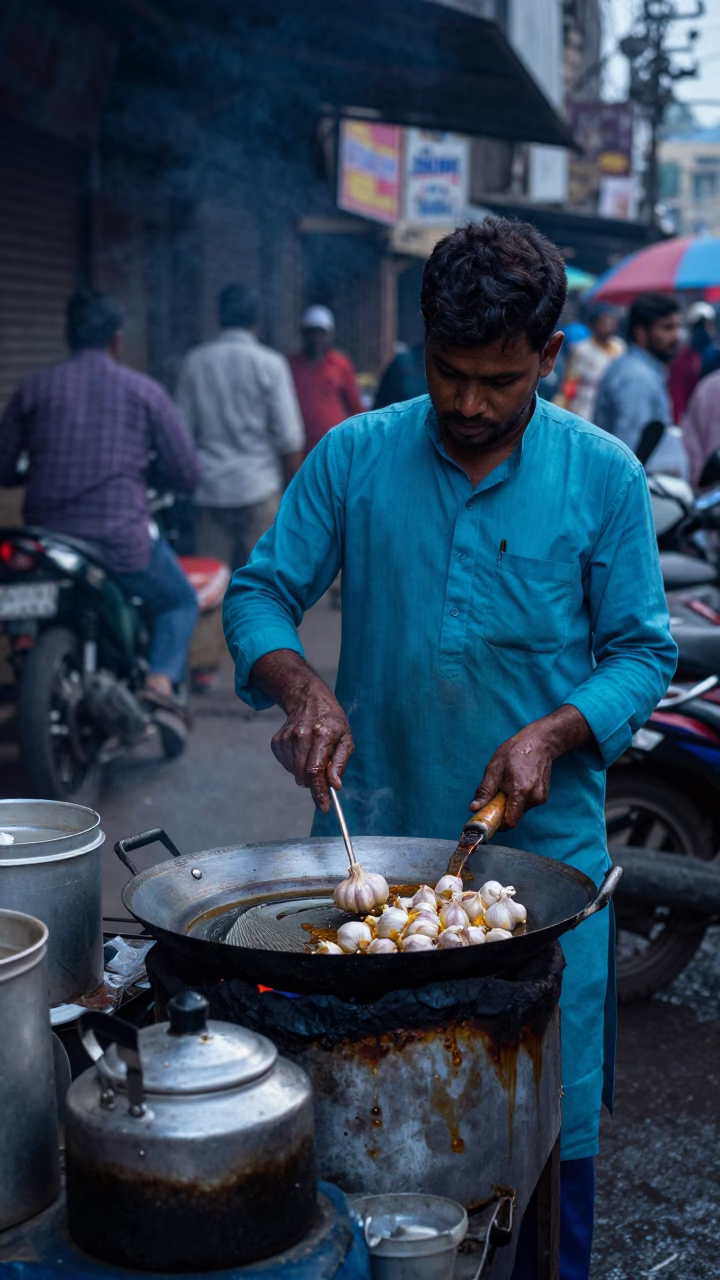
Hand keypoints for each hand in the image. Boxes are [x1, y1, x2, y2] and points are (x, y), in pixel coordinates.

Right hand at [251, 650, 353, 810]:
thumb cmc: (333, 723)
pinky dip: (295, 765)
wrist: (309, 701)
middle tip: (323, 778)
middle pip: (302, 775)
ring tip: (313, 755)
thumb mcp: (346, 739)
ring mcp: (286, 738)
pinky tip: (302, 751)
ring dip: (305, 772)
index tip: (324, 807)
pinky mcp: (277, 742)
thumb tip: (335, 785)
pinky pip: (286, 766)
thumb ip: (340, 763)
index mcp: (322, 735)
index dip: (319, 792)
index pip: (315, 770)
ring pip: (294, 773)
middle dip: (313, 783)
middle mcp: (301, 735)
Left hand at [471, 706, 591, 828]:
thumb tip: (474, 808)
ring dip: (511, 804)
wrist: (539, 742)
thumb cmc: (515, 752)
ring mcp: (541, 797)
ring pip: (520, 811)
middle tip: (496, 796)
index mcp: (521, 791)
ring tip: (508, 785)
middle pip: (514, 817)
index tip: (489, 818)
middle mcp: (534, 798)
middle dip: (502, 811)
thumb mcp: (494, 768)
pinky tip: (517, 783)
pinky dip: (519, 799)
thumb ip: (485, 791)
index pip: (510, 822)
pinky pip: (527, 804)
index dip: (498, 824)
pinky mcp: (543, 796)